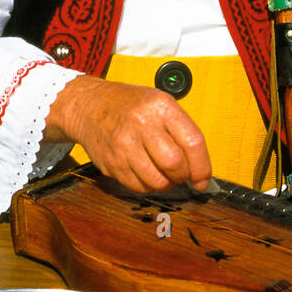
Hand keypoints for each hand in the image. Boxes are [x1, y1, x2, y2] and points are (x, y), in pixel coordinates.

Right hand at [44, 76, 211, 195]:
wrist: (89, 106)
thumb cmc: (129, 105)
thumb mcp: (159, 103)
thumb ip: (181, 131)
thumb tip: (199, 170)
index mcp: (160, 107)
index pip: (192, 142)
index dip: (202, 167)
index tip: (203, 179)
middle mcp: (141, 124)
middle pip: (174, 164)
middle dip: (183, 176)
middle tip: (181, 174)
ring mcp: (124, 145)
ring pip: (157, 181)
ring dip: (165, 183)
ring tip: (162, 172)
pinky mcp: (111, 163)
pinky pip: (138, 187)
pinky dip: (147, 186)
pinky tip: (145, 172)